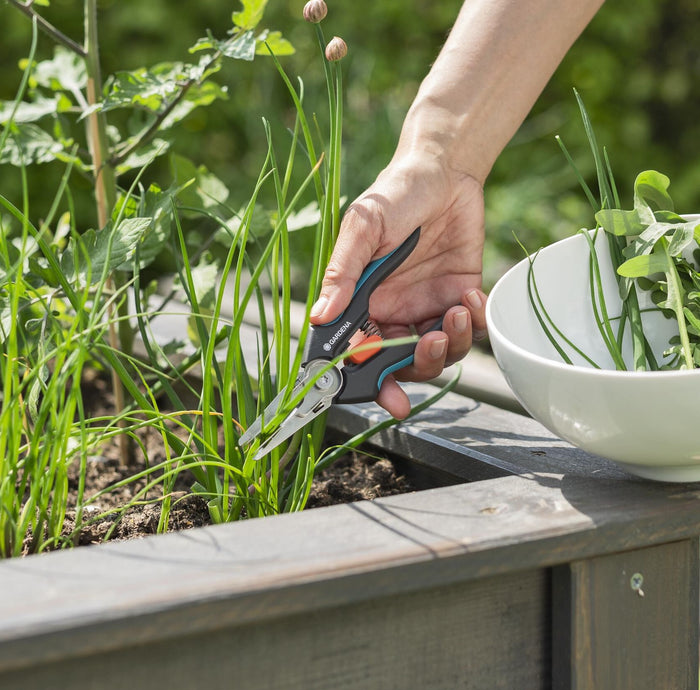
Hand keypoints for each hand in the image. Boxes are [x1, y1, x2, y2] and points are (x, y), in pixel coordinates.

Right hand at [310, 151, 487, 418]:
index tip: (393, 400)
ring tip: (457, 310)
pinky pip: (471, 328)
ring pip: (441, 353)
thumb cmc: (395, 194)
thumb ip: (343, 273)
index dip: (375, 383)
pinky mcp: (460, 296)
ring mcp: (429, 306)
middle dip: (421, 365)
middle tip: (432, 341)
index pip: (363, 355)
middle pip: (406, 364)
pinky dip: (476, 323)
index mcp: (364, 304)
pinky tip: (471, 297)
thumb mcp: (364, 228)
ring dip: (451, 344)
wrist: (444, 170)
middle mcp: (395, 312)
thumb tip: (320, 317)